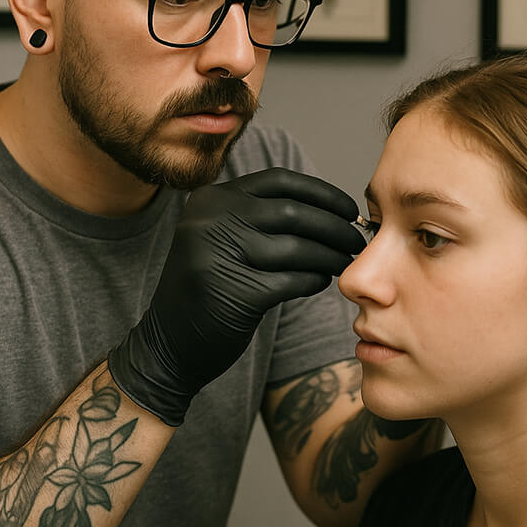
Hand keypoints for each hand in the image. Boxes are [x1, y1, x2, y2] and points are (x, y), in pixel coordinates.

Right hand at [108, 168, 365, 425]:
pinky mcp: (234, 293)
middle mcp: (210, 219)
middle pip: (293, 212)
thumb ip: (259, 216)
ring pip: (298, 247)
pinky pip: (293, 280)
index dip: (321, 192)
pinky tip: (320, 282)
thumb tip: (329, 208)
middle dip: (334, 226)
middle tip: (358, 241)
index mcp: (211, 199)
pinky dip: (314, 280)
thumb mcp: (220, 236)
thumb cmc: (208, 287)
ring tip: (345, 263)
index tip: (348, 208)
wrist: (168, 345)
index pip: (279, 180)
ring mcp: (219, 254)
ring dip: (331, 255)